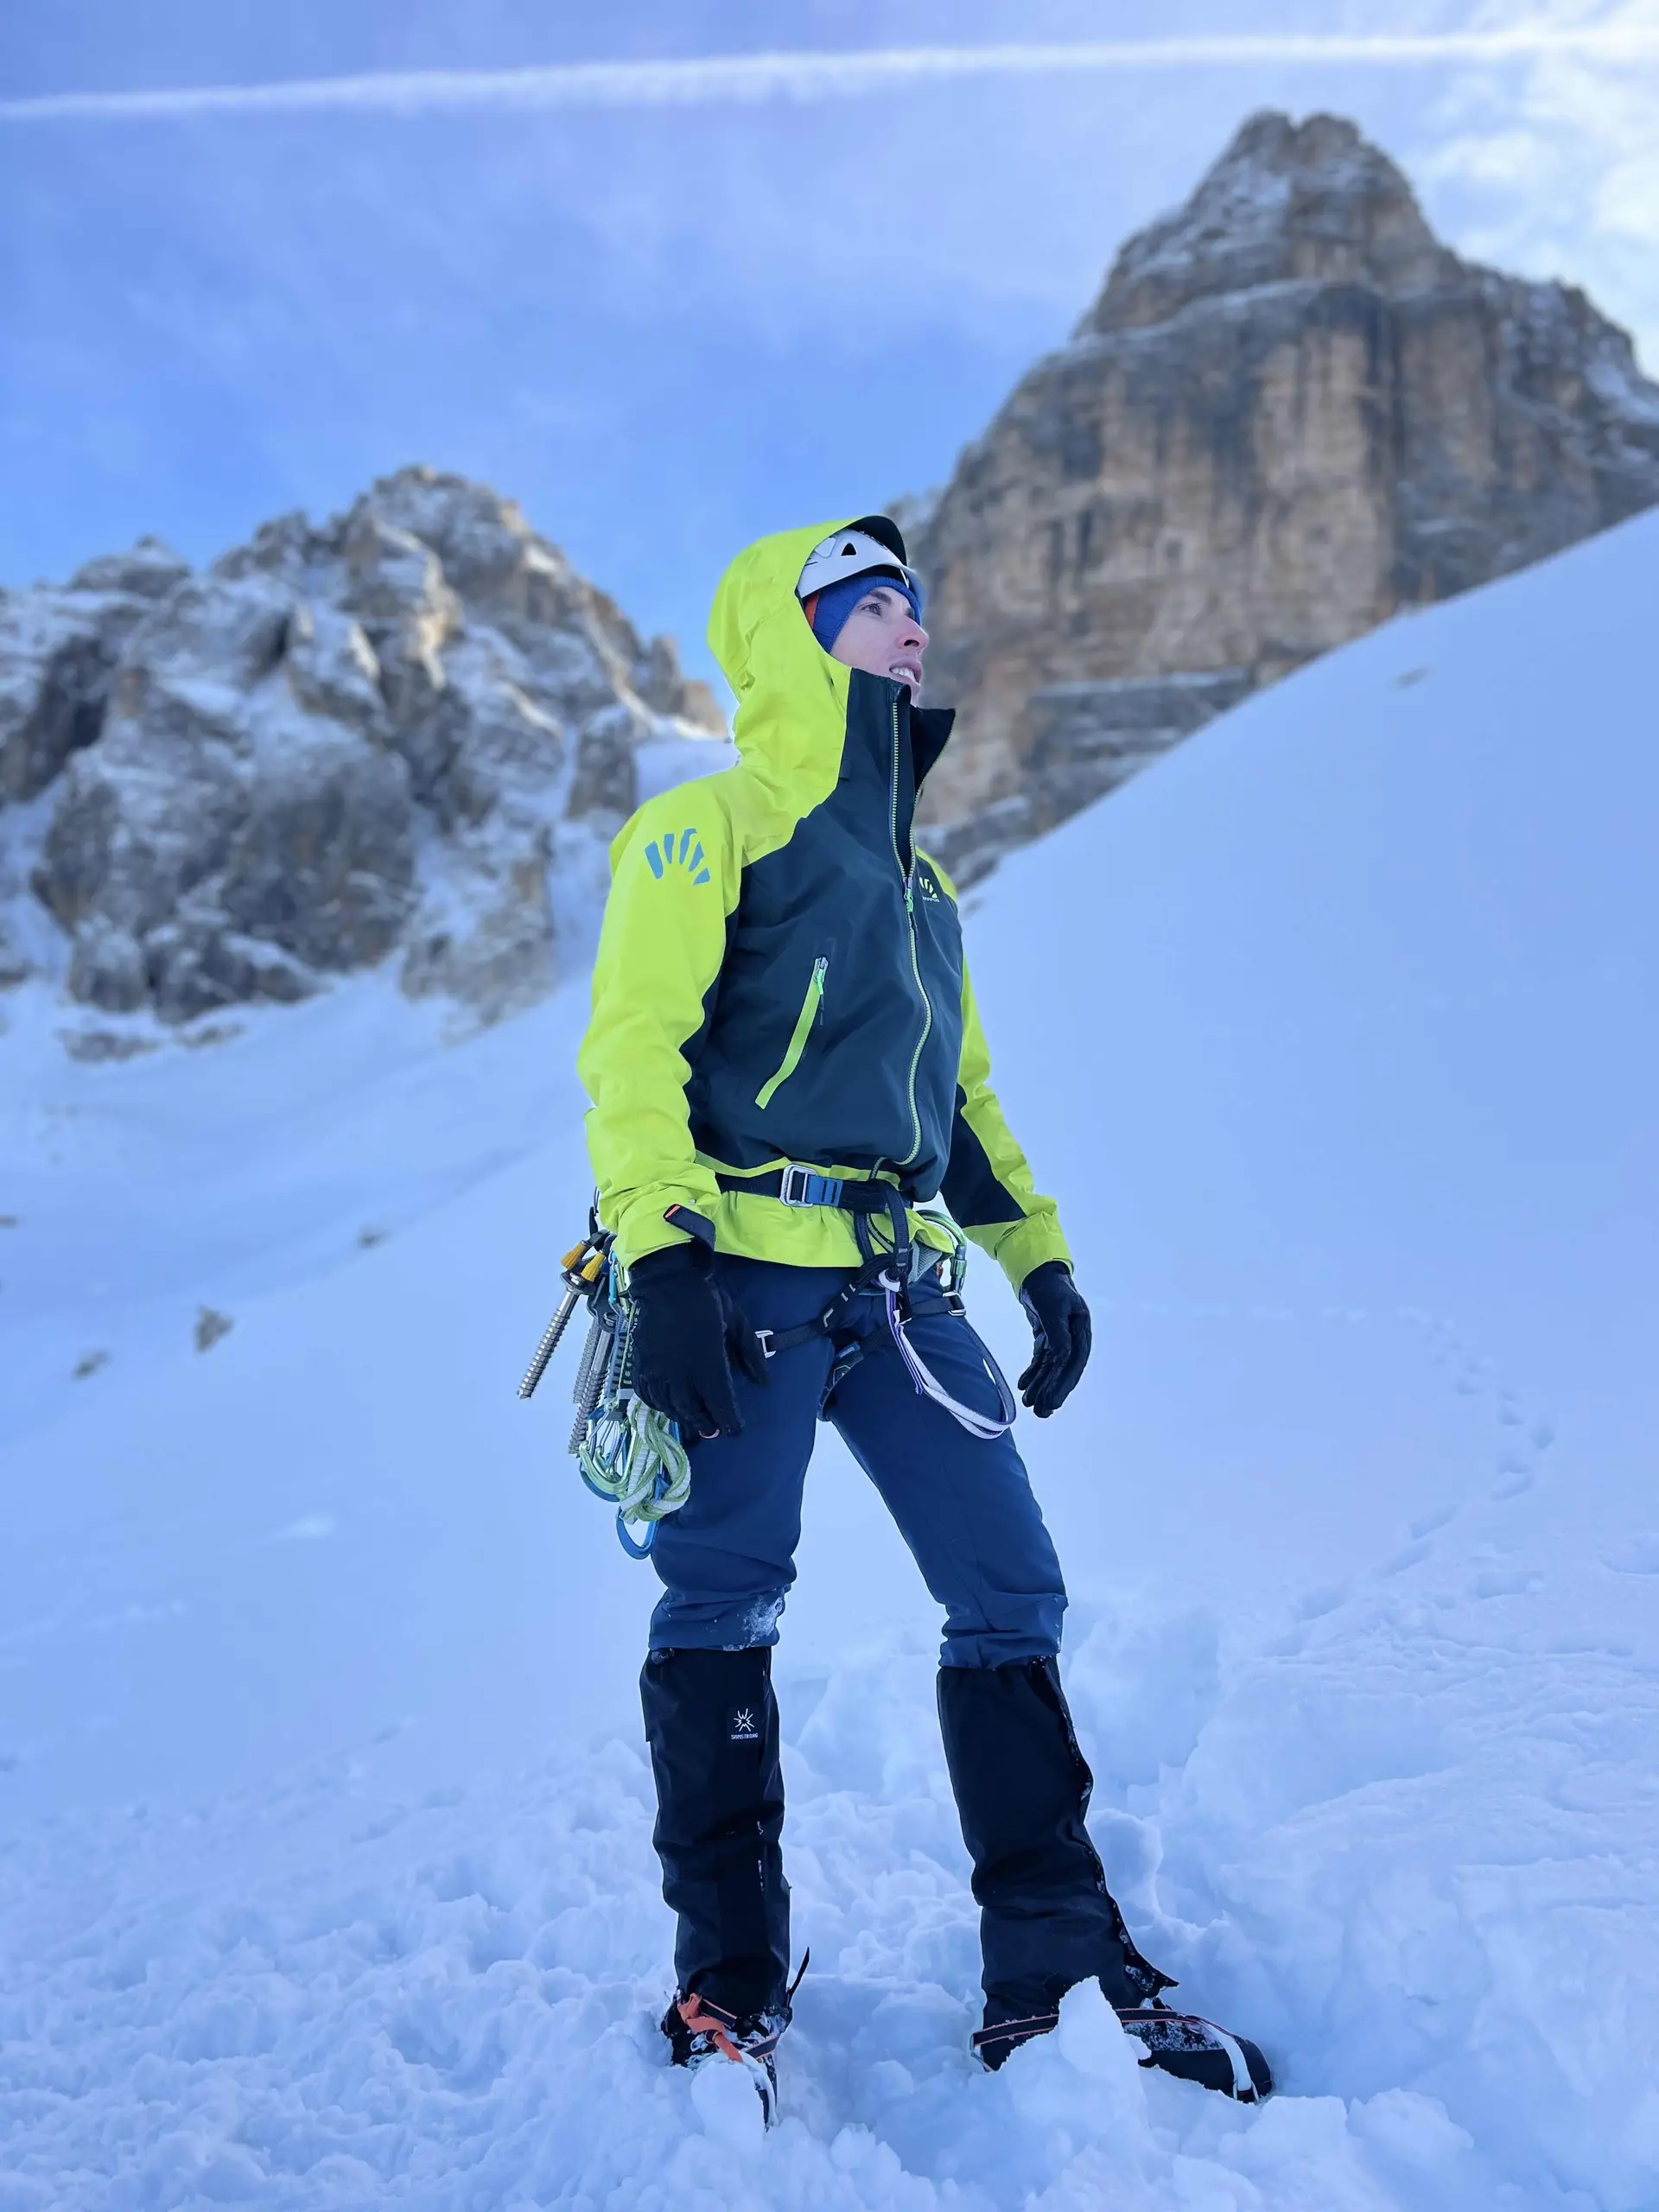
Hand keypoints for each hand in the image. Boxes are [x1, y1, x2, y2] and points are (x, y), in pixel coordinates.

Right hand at [626, 1242, 767, 1437]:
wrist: (667, 1281)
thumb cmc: (707, 1300)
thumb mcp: (738, 1322)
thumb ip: (751, 1354)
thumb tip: (764, 1383)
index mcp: (707, 1363)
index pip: (720, 1403)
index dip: (729, 1421)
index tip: (735, 1429)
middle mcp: (680, 1373)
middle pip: (693, 1411)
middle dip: (706, 1424)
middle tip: (715, 1431)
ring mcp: (657, 1370)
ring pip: (669, 1406)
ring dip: (683, 1417)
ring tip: (694, 1421)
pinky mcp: (641, 1364)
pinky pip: (647, 1394)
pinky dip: (659, 1406)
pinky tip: (667, 1406)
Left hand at [1017, 1262, 1091, 1417]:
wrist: (1039, 1273)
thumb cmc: (1049, 1286)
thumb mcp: (1053, 1306)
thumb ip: (1058, 1331)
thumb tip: (1063, 1356)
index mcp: (1081, 1330)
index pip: (1075, 1363)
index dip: (1064, 1384)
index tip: (1053, 1401)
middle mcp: (1074, 1338)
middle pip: (1064, 1370)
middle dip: (1052, 1391)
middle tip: (1042, 1412)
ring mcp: (1061, 1340)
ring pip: (1051, 1369)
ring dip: (1041, 1386)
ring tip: (1030, 1405)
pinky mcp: (1047, 1339)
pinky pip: (1041, 1361)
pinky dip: (1033, 1374)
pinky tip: (1023, 1386)